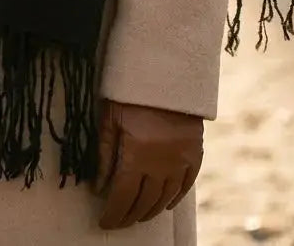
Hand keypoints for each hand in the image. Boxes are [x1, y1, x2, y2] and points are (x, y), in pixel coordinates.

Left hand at [93, 99, 202, 229]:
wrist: (168, 71)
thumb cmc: (131, 92)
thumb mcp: (110, 119)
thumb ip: (104, 156)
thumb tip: (98, 189)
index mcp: (136, 156)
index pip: (122, 198)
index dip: (112, 215)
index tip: (104, 223)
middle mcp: (160, 164)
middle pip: (143, 203)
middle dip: (129, 216)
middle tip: (119, 220)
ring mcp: (180, 161)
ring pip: (164, 198)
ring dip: (150, 210)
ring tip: (138, 214)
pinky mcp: (195, 154)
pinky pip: (186, 186)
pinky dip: (174, 199)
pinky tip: (165, 204)